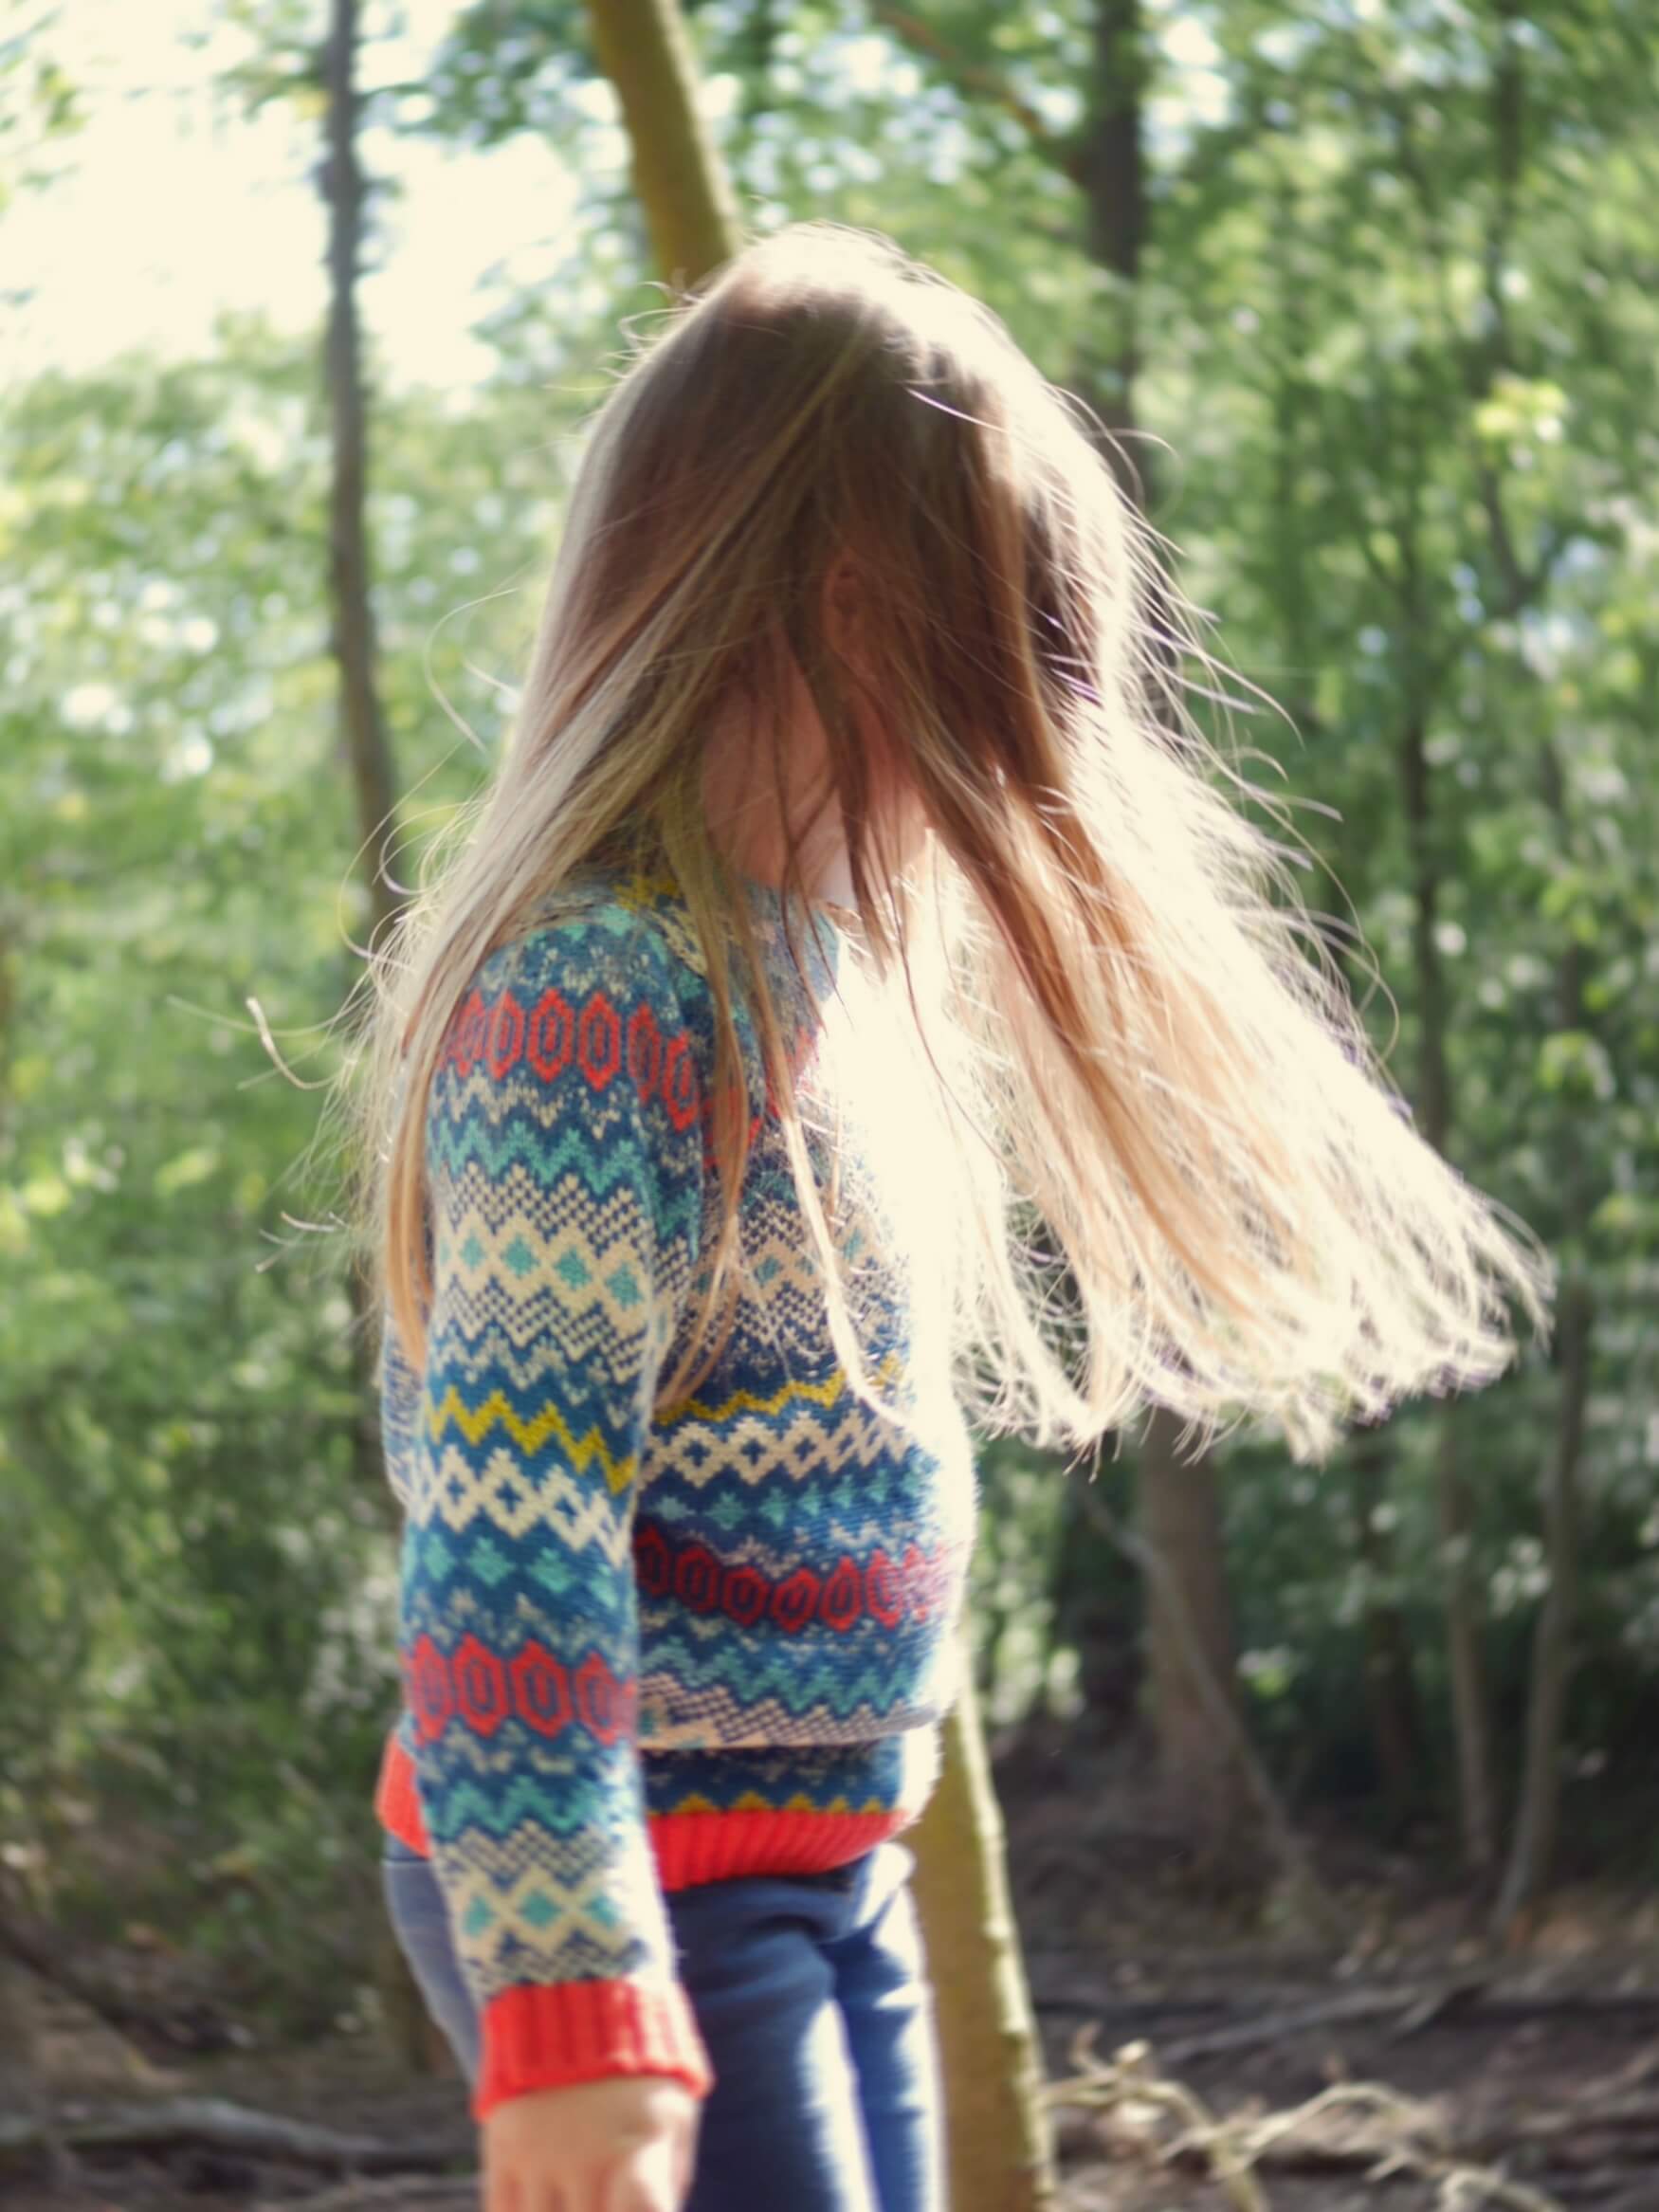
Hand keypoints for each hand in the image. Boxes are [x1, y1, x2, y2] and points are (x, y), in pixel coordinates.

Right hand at [481, 2073, 699, 2211]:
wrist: (576, 1993)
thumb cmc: (639, 2068)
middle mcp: (588, 2157)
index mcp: (642, 2146)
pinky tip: (539, 2204)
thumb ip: (670, 2178)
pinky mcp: (503, 2147)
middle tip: (598, 2200)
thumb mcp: (674, 2111)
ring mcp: (541, 2155)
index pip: (647, 2211)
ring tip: (571, 2198)